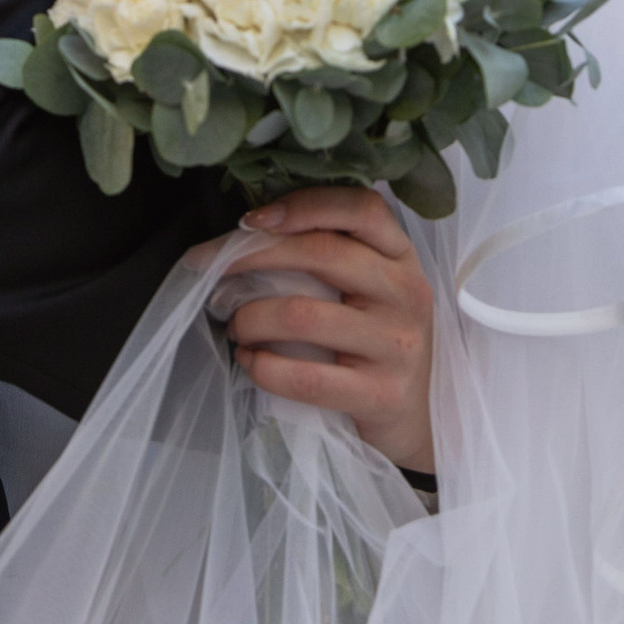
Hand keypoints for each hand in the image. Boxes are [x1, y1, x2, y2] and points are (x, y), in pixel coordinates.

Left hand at [212, 186, 436, 476]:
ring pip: (302, 314)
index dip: (305, 205)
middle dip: (252, 258)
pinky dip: (263, 367)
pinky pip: (305, 377)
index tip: (252, 220)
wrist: (410, 418)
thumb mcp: (369, 289)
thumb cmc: (373, 342)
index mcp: (401, 256)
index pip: (362, 208)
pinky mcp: (382, 394)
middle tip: (213, 272)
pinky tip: (250, 362)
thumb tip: (249, 232)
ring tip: (235, 327)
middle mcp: (407, 292)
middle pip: (322, 253)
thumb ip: (330, 255)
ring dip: (250, 318)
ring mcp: (398, 344)